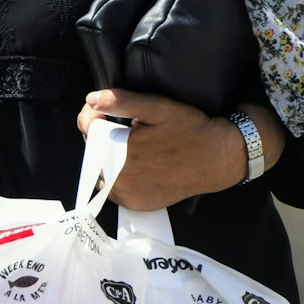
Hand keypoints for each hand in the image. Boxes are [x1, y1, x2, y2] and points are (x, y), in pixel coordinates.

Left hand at [77, 89, 285, 209]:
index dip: (94, 113)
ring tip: (133, 145)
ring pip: (101, 169)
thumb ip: (121, 101)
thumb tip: (91, 99)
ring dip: (108, 156)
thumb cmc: (189, 129)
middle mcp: (118, 176)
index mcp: (118, 148)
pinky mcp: (135, 204)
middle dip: (103, 135)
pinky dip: (119, 176)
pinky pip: (114, 188)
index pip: (87, 127)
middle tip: (128, 127)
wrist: (216, 159)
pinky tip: (136, 164)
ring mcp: (126, 194)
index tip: (109, 109)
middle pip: (92, 148)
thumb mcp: (158, 107)